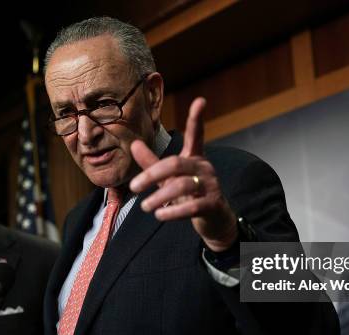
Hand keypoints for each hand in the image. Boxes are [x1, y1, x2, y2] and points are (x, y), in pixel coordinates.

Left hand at [130, 97, 237, 251]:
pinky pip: (192, 206)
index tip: (201, 100)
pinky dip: (173, 212)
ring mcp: (211, 186)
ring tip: (145, 206)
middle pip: (176, 163)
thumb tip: (134, 144)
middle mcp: (204, 168)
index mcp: (195, 158)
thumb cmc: (190, 195)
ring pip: (182, 186)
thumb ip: (152, 163)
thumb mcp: (168, 178)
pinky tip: (160, 215)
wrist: (214, 220)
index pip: (197, 135)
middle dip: (152, 174)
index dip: (197, 119)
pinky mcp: (213, 205)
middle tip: (134, 187)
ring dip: (160, 197)